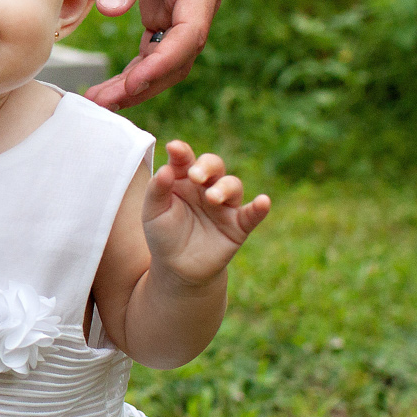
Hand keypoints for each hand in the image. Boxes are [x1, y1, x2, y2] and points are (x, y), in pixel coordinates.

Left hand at [85, 0, 222, 110]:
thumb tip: (111, 13)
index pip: (188, 36)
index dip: (161, 64)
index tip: (132, 83)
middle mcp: (197, 0)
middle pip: (178, 57)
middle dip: (144, 84)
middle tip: (104, 102)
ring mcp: (182, 3)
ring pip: (166, 56)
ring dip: (138, 80)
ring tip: (101, 98)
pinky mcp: (165, 1)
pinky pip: (155, 43)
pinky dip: (136, 64)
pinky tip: (111, 80)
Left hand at [141, 140, 268, 287]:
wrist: (177, 268)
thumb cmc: (163, 234)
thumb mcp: (153, 213)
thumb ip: (157, 190)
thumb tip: (165, 169)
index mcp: (183, 179)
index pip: (185, 159)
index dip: (181, 152)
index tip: (174, 148)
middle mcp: (206, 187)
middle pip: (214, 166)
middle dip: (207, 166)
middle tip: (195, 176)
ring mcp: (224, 205)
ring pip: (232, 185)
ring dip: (224, 188)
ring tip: (212, 198)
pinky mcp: (238, 225)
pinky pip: (252, 214)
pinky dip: (259, 208)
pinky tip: (263, 201)